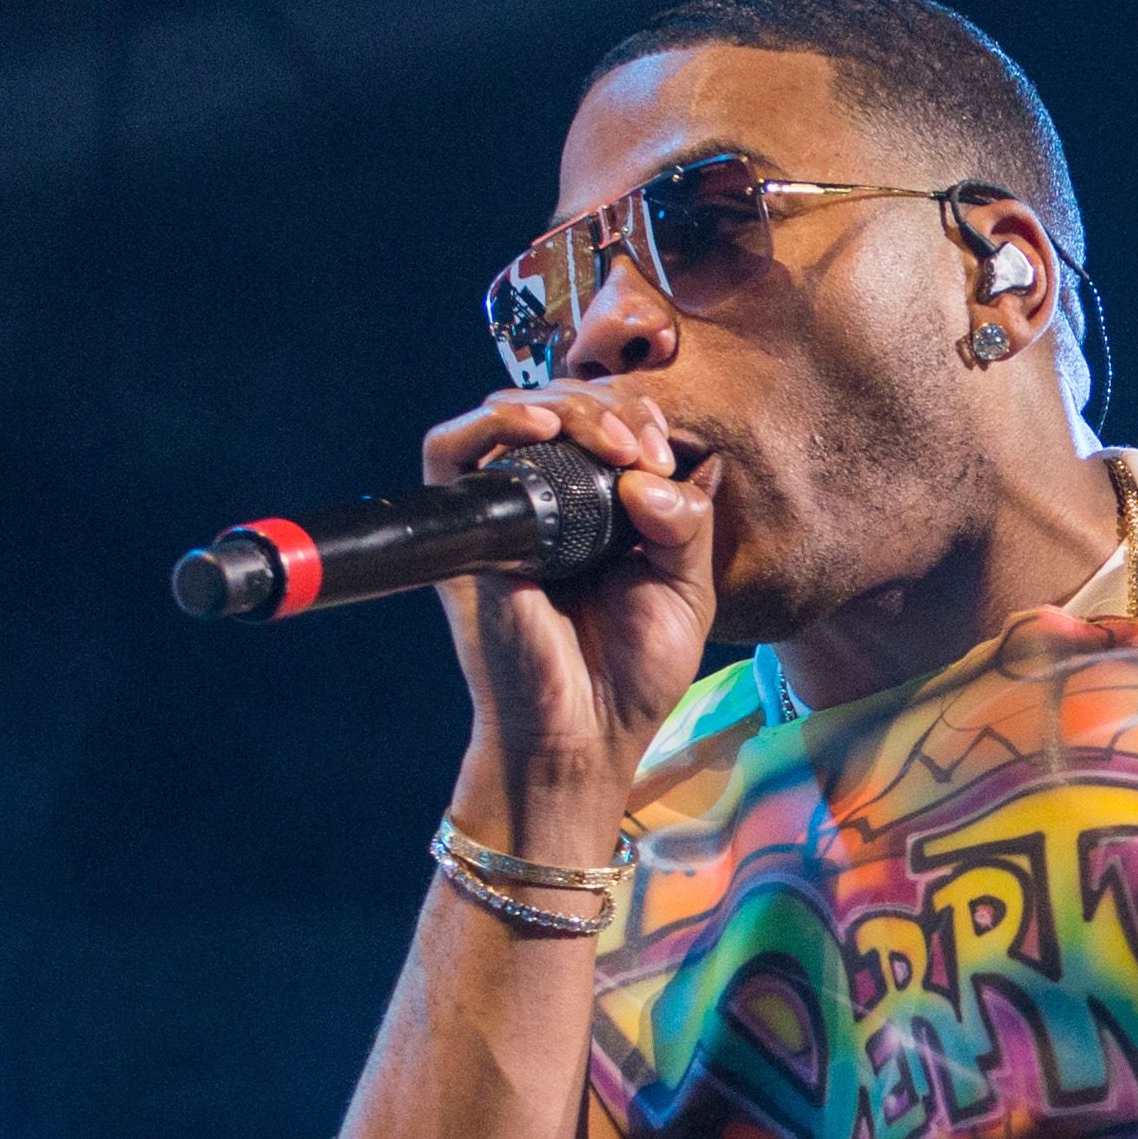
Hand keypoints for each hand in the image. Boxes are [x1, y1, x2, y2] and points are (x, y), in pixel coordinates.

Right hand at [423, 383, 713, 852]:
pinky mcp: (465, 531)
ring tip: (612, 443)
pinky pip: (449, 448)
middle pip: (565, 402)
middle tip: (644, 448)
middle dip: (612, 406)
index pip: (609, 418)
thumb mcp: (687, 591)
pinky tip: (541, 428)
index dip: (639, 412)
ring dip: (569, 406)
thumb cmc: (632, 675)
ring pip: (514, 410)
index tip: (666, 447)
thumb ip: (687, 522)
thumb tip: (650, 469)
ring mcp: (504, 512)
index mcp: (604, 508)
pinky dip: (492, 419)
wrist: (583, 736)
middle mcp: (550, 500)